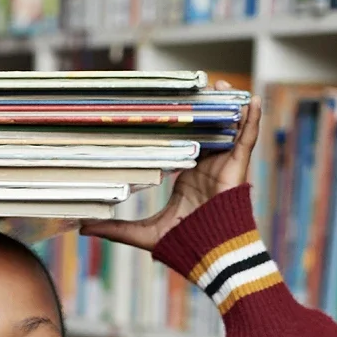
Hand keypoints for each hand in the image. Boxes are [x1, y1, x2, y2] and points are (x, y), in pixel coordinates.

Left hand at [80, 85, 261, 252]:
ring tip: (220, 84)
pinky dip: (251, 119)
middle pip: (205, 130)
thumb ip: (116, 229)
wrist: (211, 252)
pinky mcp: (238, 167)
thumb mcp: (142, 234)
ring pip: (227, 128)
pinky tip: (253, 99)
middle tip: (194, 87)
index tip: (168, 106)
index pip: (182, 143)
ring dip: (226, 106)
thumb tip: (83, 228)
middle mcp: (206, 167)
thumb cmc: (183, 243)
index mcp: (187, 177)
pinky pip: (247, 138)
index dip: (177, 125)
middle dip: (202, 109)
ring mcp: (223, 165)